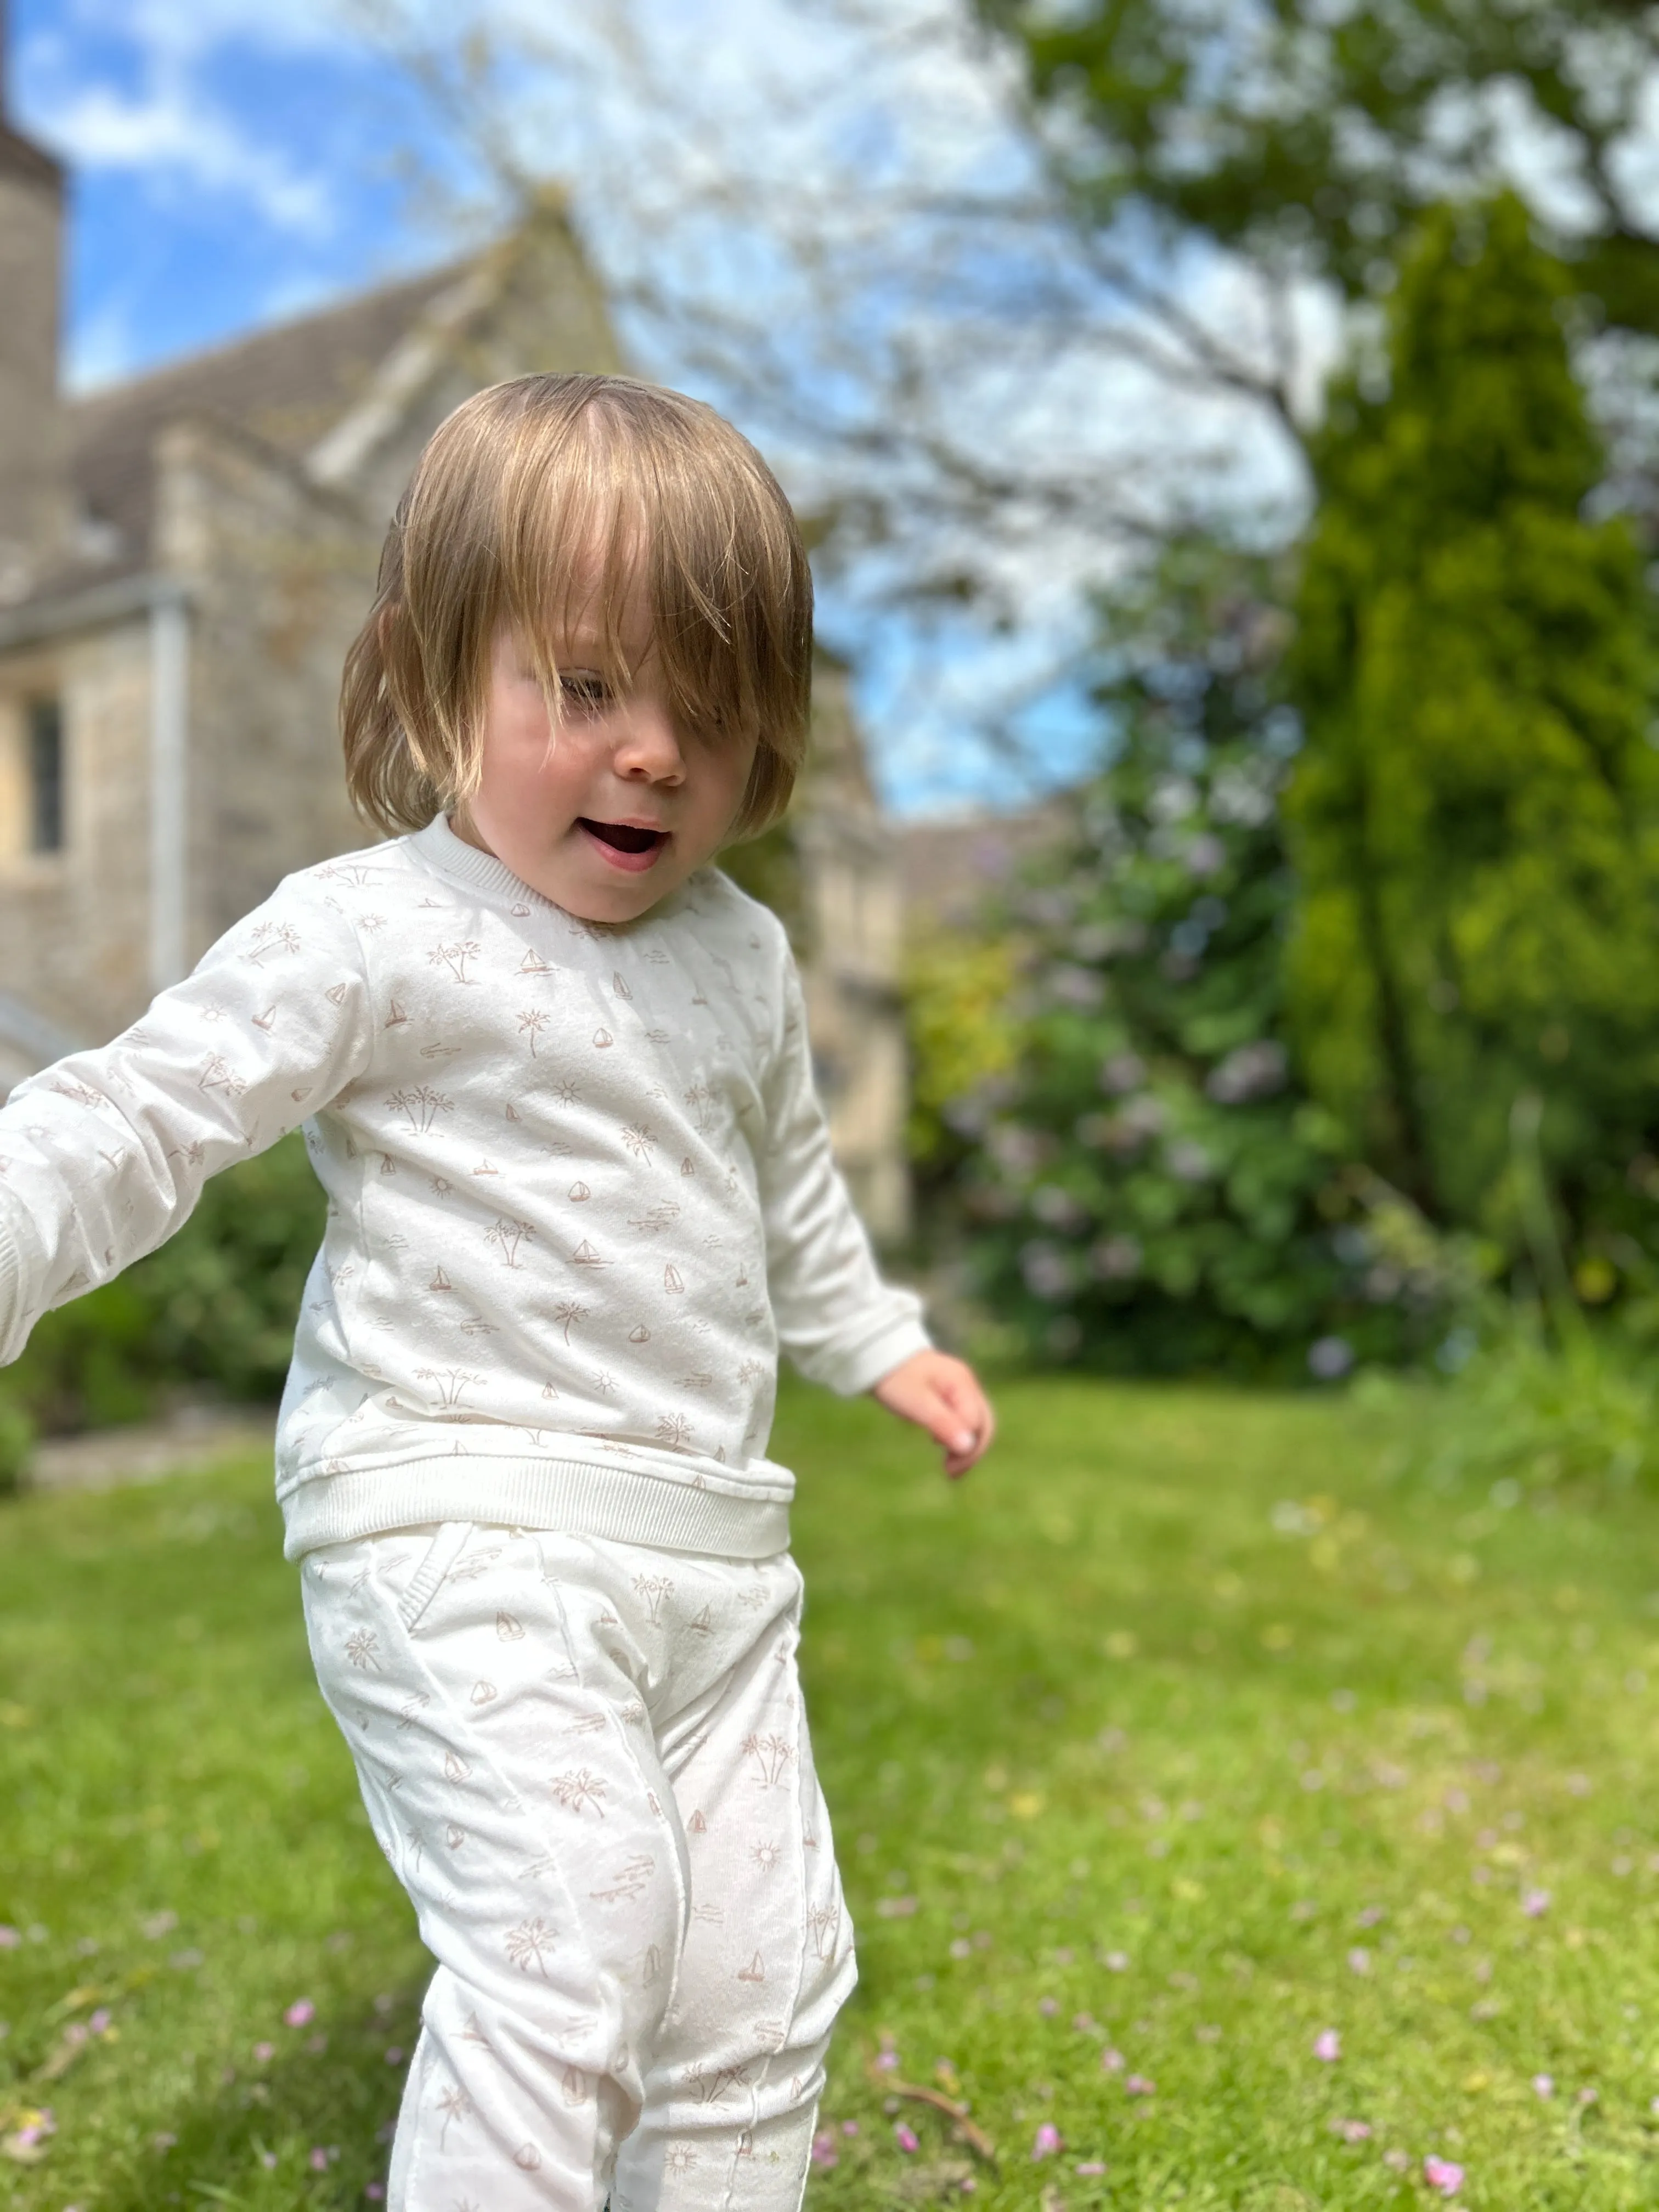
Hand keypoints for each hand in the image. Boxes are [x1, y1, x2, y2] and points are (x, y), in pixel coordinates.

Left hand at [871, 1349, 994, 1479]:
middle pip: (984, 1423)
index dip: (967, 1449)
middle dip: (972, 1451)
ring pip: (976, 1422)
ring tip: (949, 1468)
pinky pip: (963, 1417)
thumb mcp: (916, 1403)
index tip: (948, 1469)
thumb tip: (968, 1447)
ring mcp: (960, 1387)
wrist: (877, 1354)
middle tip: (952, 1475)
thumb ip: (942, 1422)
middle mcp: (966, 1384)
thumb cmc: (894, 1377)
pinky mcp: (949, 1392)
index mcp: (962, 1384)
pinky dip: (957, 1434)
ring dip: (966, 1446)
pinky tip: (940, 1444)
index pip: (977, 1424)